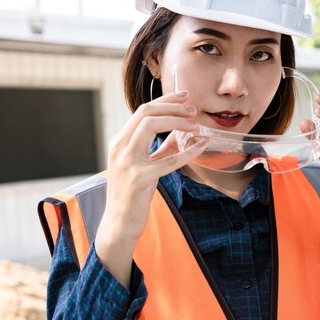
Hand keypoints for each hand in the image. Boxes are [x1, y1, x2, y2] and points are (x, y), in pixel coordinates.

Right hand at [99, 90, 205, 243]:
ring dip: (177, 121)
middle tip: (192, 109)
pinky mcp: (140, 178)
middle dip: (172, 106)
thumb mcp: (142, 166)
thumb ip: (160, 149)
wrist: (118, 224)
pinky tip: (201, 145)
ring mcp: (128, 162)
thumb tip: (180, 133)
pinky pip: (168, 159)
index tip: (184, 96)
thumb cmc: (131, 195)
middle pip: (146, 112)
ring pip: (151, 125)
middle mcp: (120, 147)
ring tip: (195, 125)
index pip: (142, 111)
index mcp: (119, 142)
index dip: (166, 100)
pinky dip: (188, 150)